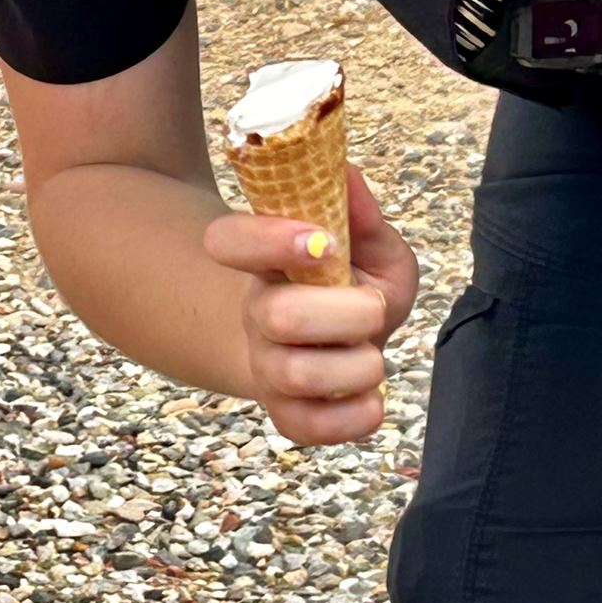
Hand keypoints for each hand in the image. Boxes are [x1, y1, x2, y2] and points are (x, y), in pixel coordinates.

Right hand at [204, 164, 418, 446]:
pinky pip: (306, 427)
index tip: (321, 241)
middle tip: (372, 308)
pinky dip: (352, 418)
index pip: (229, 240)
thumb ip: (363, 215)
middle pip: (275, 316)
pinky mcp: (286, 413)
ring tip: (372, 357)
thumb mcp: (369, 245)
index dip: (266, 239)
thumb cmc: (352, 287)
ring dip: (354, 367)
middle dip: (342, 314)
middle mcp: (257, 313)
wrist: (329, 346)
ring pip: (294, 375)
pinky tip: (370, 399)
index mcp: (267, 261)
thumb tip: (349, 175)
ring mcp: (267, 366)